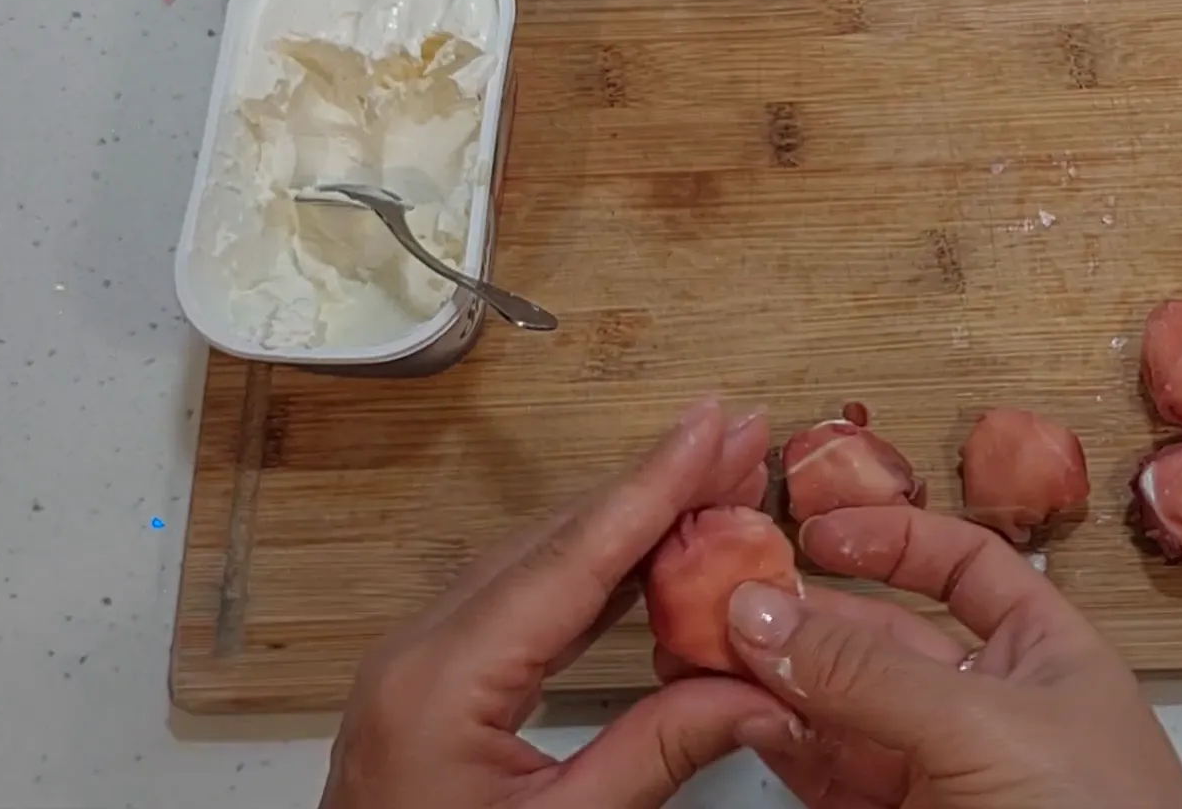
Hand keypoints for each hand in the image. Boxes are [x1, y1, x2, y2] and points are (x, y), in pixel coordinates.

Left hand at [319, 396, 795, 808]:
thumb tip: (761, 691)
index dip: (653, 486)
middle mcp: (421, 652)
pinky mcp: (434, 683)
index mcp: (442, 683)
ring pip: (540, 561)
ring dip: (631, 520)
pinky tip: (650, 555)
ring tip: (713, 478)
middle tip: (739, 437)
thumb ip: (660, 755)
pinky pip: (523, 601)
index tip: (712, 425)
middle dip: (656, 485)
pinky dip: (596, 570)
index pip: (572, 560)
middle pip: (557, 541)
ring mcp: (421, 663)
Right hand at [721, 506, 1181, 808]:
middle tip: (727, 604)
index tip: (814, 532)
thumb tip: (768, 614)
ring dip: (779, 684)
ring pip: (844, 711)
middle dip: (808, 619)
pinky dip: (783, 747)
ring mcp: (944, 774)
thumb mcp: (989, 730)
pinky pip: (830, 775)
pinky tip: (743, 719)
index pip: (964, 566)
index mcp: (1044, 653)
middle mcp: (991, 707)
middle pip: (883, 638)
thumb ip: (871, 677)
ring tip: (714, 658)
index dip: (892, 540)